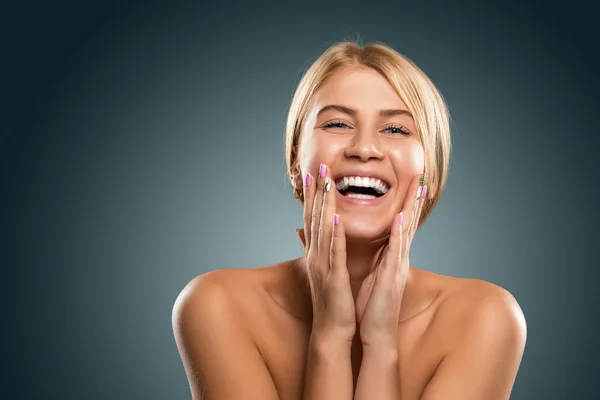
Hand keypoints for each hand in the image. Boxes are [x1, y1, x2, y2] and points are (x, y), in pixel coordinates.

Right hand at [296, 163, 355, 341]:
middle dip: (316, 192)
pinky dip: (335, 234)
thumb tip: (306, 234)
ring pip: (323, 229)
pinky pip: (335, 252)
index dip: (312, 195)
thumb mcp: (322, 272)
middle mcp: (316, 256)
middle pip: (314, 218)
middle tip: (318, 167)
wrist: (331, 331)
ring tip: (326, 183)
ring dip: (324, 205)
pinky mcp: (333, 277)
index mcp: (316, 254)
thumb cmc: (331, 302)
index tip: (313, 173)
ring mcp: (323, 265)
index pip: (312, 219)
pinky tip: (335, 217)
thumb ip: (317, 251)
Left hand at [355, 173, 426, 347]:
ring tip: (418, 187)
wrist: (375, 334)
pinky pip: (396, 251)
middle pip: (409, 222)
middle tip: (421, 175)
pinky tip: (401, 218)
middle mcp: (398, 258)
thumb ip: (368, 258)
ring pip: (407, 232)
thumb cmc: (371, 306)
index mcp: (392, 257)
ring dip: (411, 209)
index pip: (402, 225)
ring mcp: (397, 266)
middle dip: (414, 199)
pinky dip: (399, 234)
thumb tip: (359, 245)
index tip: (410, 182)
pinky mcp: (392, 277)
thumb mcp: (368, 275)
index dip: (406, 203)